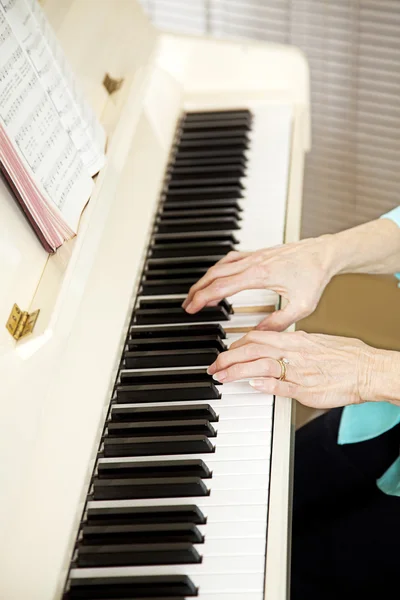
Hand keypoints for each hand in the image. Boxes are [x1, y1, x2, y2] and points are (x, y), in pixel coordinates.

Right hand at [182, 236, 334, 330]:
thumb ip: (278, 322)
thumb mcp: (301, 306)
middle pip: (214, 275)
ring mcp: (255, 256)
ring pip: (220, 265)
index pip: (221, 287)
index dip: (202, 298)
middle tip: (187, 305)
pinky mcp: (258, 254)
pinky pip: (230, 260)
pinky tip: (217, 277)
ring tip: (198, 294)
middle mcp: (253, 262)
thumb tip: (257, 334)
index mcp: (260, 275)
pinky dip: (219, 269)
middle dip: (197, 290)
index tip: (192, 308)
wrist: (325, 252)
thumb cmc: (315, 275)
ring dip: (205, 279)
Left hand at [207, 330, 378, 408]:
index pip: (257, 337)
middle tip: (214, 366)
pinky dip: (264, 385)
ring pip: (260, 366)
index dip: (236, 344)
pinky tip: (251, 386)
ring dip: (237, 371)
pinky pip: (281, 386)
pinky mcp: (306, 389)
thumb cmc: (346, 357)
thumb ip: (294, 345)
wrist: (367, 369)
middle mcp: (293, 352)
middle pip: (252, 349)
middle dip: (228, 357)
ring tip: (222, 377)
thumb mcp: (316, 343)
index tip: (226, 352)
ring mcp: (298, 371)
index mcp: (295, 340)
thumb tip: (277, 347)